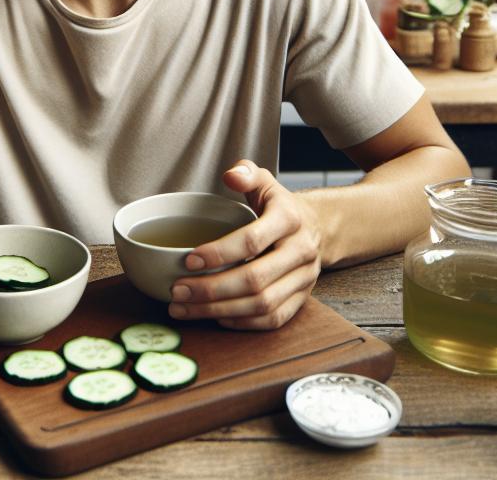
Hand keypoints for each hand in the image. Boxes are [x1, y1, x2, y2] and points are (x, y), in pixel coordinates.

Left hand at [168, 161, 324, 329]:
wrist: (318, 228)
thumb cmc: (279, 207)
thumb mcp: (264, 182)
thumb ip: (246, 173)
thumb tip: (231, 176)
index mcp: (289, 218)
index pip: (252, 240)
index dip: (218, 253)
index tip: (187, 260)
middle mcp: (301, 251)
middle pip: (255, 279)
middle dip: (212, 289)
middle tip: (178, 291)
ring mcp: (305, 279)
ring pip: (262, 304)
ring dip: (220, 310)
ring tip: (185, 308)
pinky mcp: (302, 300)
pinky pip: (273, 319)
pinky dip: (242, 322)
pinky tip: (215, 316)